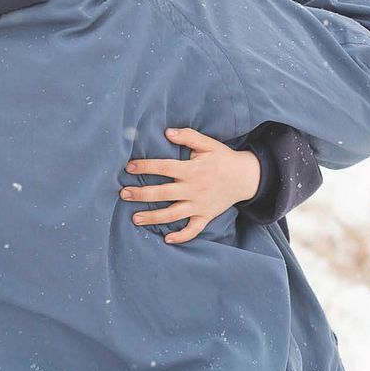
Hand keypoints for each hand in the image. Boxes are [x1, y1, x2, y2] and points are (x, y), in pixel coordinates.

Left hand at [120, 127, 260, 243]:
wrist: (245, 177)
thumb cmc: (223, 158)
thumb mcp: (208, 143)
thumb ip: (188, 136)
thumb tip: (167, 132)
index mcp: (192, 170)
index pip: (164, 167)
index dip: (146, 166)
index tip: (129, 167)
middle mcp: (194, 189)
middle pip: (163, 193)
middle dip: (141, 194)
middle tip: (124, 194)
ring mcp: (199, 205)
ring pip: (173, 214)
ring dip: (153, 217)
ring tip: (135, 218)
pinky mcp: (206, 216)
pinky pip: (193, 229)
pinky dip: (181, 236)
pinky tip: (167, 239)